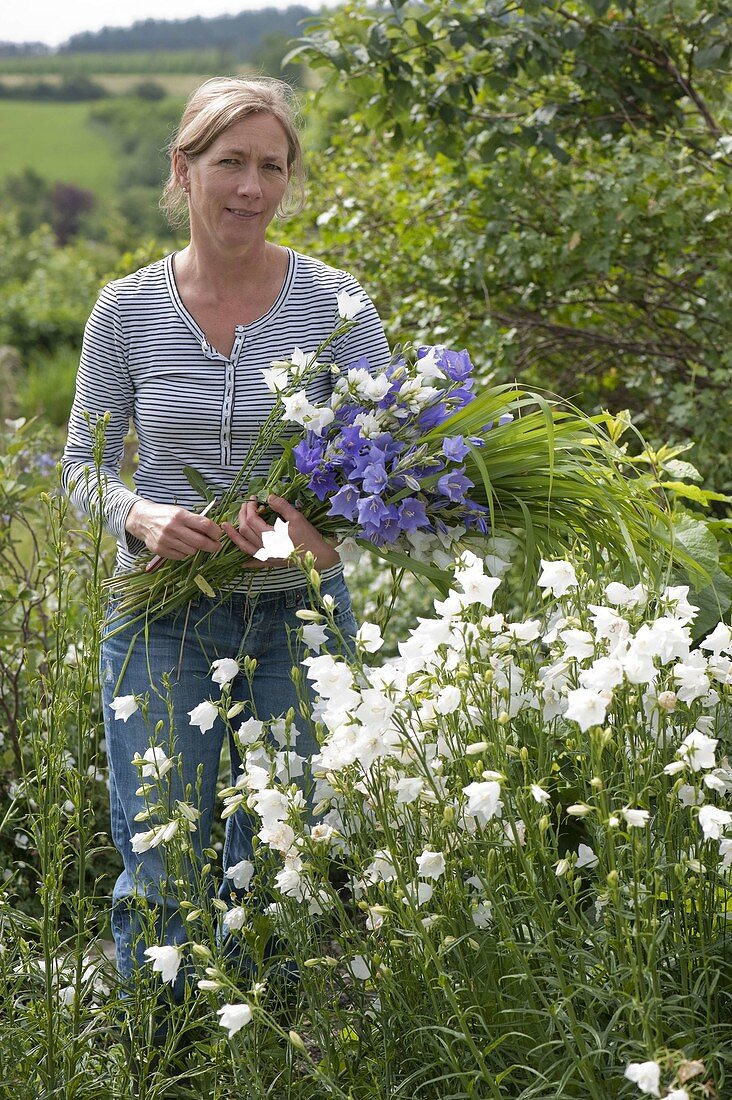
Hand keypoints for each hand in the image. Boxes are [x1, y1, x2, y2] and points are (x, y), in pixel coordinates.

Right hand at [126, 500, 221, 559]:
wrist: (142, 519)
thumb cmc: (165, 515)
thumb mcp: (180, 511)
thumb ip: (195, 521)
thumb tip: (213, 531)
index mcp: (180, 515)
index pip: (204, 525)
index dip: (215, 531)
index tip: (218, 535)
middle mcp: (173, 528)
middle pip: (200, 542)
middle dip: (212, 546)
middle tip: (216, 546)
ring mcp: (165, 540)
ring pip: (191, 551)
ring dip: (196, 548)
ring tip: (192, 542)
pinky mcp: (160, 550)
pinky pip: (180, 556)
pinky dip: (184, 553)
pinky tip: (180, 546)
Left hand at [221, 494, 339, 569]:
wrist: (319, 556)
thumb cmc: (309, 536)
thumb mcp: (297, 517)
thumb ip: (282, 506)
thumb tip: (269, 496)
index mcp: (269, 535)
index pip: (252, 519)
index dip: (249, 507)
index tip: (252, 498)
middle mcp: (264, 547)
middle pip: (245, 530)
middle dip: (241, 516)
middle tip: (243, 506)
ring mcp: (266, 556)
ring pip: (243, 546)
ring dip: (233, 536)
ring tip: (226, 528)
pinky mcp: (270, 563)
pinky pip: (254, 562)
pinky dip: (246, 561)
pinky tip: (240, 561)